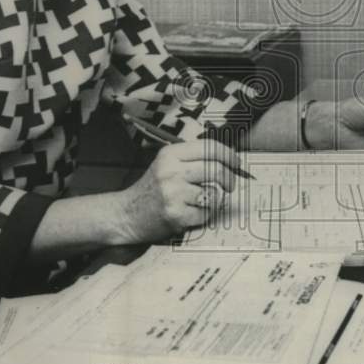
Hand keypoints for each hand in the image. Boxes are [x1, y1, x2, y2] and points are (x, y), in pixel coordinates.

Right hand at [112, 139, 239, 242]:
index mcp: (170, 154)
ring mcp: (173, 193)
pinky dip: (205, 215)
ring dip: (215, 199)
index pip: (210, 148)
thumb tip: (228, 159)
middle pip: (216, 170)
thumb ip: (193, 159)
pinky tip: (192, 213)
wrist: (126, 214)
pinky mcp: (175, 214)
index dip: (229, 155)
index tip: (236, 163)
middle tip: (230, 185)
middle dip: (230, 179)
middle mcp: (171, 171)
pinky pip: (206, 213)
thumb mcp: (167, 164)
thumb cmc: (152, 189)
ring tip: (204, 201)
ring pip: (214, 194)